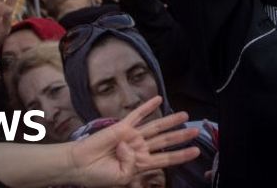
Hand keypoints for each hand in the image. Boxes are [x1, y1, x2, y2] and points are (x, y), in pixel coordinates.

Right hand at [64, 97, 199, 185]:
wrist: (80, 166)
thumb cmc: (99, 175)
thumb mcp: (121, 177)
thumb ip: (132, 163)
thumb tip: (130, 144)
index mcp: (141, 163)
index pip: (166, 159)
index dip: (181, 155)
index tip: (196, 151)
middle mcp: (139, 148)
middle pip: (165, 141)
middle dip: (181, 136)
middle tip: (196, 130)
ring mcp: (132, 136)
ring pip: (155, 126)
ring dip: (170, 120)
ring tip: (185, 115)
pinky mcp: (122, 127)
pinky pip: (137, 115)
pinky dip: (148, 107)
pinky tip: (158, 99)